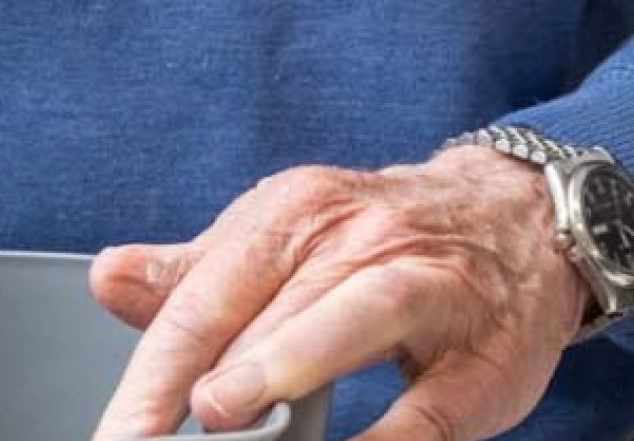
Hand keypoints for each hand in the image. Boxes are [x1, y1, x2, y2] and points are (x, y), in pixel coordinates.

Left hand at [90, 148, 588, 440]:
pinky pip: (430, 403)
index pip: (210, 290)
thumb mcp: (289, 237)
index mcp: (301, 214)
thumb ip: (199, 271)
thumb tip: (109, 279)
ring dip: (287, 360)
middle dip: (209, 371)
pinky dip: (386, 437)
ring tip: (225, 408)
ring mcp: (432, 292)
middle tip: (150, 429)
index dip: (154, 368)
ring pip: (356, 315)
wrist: (524, 221)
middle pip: (272, 302)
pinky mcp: (483, 359)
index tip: (118, 430)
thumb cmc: (386, 240)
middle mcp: (366, 239)